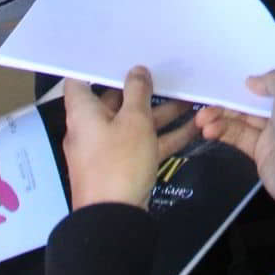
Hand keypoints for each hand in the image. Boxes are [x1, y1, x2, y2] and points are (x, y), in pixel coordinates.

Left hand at [62, 67, 196, 209]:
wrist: (114, 219)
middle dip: (142, 90)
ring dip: (161, 113)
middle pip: (115, 102)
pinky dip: (165, 137)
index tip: (120, 54)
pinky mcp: (123, 168)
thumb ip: (138, 92)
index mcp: (83, 113)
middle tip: (166, 74)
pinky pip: (144, 145)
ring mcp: (107, 150)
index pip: (80, 81)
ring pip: (134, 124)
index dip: (98, 66)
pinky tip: (193, 128)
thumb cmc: (119, 162)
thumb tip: (136, 71)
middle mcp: (91, 129)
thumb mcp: (134, 120)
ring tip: (189, 99)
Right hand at [198, 61, 274, 211]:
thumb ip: (271, 79)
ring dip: (222, 114)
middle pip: (259, 92)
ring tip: (202, 117)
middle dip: (235, 89)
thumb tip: (252, 81)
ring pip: (244, 115)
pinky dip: (223, 131)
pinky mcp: (261, 150)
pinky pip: (239, 135)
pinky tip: (208, 129)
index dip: (272, 58)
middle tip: (210, 86)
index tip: (248, 51)